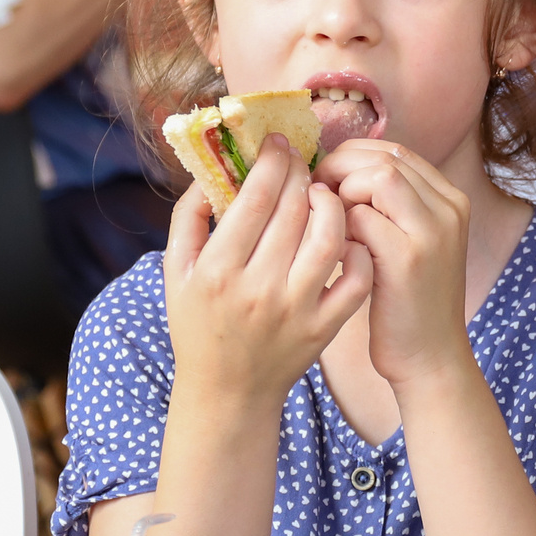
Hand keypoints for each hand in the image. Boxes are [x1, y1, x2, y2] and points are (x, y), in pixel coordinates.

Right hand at [164, 134, 371, 407]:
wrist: (226, 392)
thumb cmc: (198, 325)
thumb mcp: (176, 273)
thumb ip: (188, 219)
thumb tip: (212, 170)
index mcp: (218, 270)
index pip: (256, 198)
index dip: (272, 161)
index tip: (278, 144)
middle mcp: (259, 289)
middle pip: (294, 210)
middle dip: (302, 174)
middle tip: (302, 161)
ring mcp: (297, 310)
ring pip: (330, 237)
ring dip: (332, 204)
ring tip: (322, 194)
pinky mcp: (325, 328)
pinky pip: (355, 279)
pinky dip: (358, 250)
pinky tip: (347, 236)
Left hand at [320, 139, 471, 388]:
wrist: (430, 357)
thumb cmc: (408, 300)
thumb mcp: (411, 242)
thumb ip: (390, 206)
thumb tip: (338, 169)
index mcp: (450, 199)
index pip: (396, 151)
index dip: (353, 157)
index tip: (327, 181)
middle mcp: (449, 208)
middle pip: (385, 157)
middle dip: (341, 169)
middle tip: (315, 196)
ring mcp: (434, 232)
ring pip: (378, 177)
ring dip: (342, 195)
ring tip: (329, 224)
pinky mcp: (410, 259)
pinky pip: (362, 219)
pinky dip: (339, 229)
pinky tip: (335, 253)